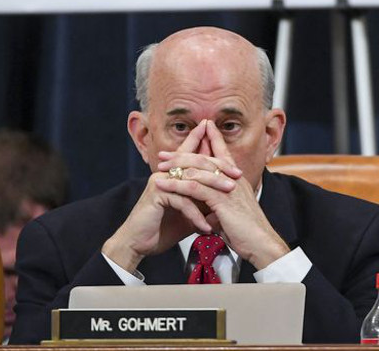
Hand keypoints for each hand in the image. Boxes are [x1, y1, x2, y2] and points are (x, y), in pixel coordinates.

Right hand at [102, 121, 215, 272]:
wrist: (140, 243)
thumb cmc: (164, 227)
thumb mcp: (191, 211)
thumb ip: (205, 200)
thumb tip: (226, 197)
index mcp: (173, 172)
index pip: (192, 153)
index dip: (205, 141)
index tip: (222, 135)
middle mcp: (166, 172)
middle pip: (196, 163)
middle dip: (219, 168)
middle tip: (238, 176)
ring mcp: (160, 181)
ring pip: (192, 179)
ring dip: (213, 190)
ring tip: (229, 198)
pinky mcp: (157, 195)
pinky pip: (183, 201)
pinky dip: (197, 215)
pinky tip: (207, 227)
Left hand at [155, 120, 290, 269]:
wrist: (260, 242)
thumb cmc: (248, 233)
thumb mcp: (233, 215)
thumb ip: (220, 209)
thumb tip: (209, 213)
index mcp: (237, 180)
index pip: (224, 154)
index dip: (214, 139)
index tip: (203, 128)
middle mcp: (233, 179)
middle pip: (206, 158)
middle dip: (184, 153)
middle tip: (165, 153)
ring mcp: (227, 187)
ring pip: (198, 169)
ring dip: (176, 166)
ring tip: (159, 166)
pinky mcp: (220, 199)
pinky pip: (194, 187)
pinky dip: (176, 184)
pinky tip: (163, 184)